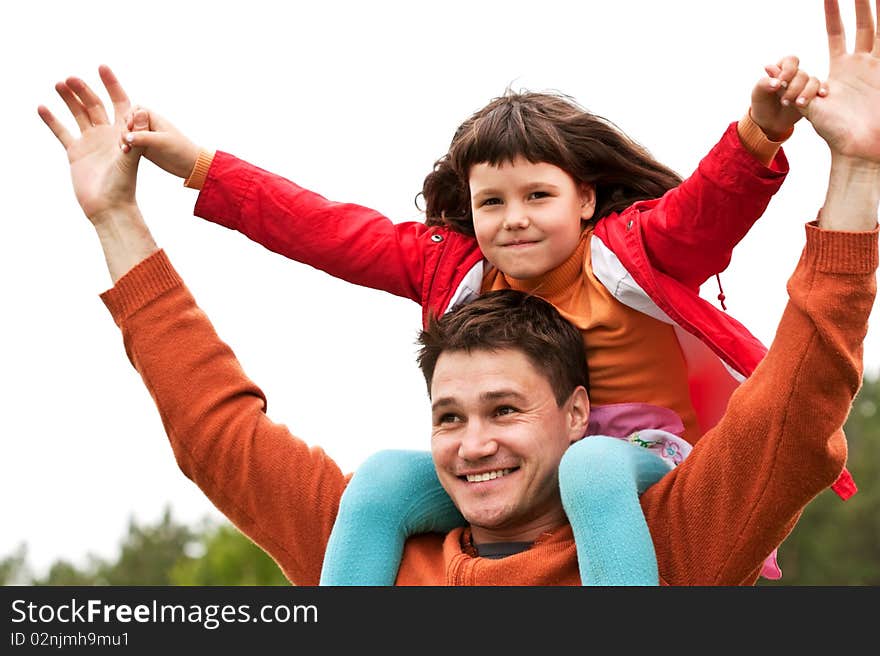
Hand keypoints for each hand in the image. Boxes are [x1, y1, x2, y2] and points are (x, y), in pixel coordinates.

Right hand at [38, 65, 140, 223]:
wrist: (109, 208)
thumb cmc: (124, 186)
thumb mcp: (132, 158)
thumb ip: (137, 135)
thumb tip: (142, 112)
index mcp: (123, 132)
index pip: (120, 102)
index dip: (112, 85)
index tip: (102, 67)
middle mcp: (107, 134)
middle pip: (95, 105)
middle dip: (84, 90)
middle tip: (71, 78)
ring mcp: (91, 142)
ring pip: (79, 114)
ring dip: (69, 99)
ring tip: (59, 84)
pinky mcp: (76, 152)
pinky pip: (62, 132)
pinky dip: (53, 120)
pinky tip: (43, 107)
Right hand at [123, 107, 200, 179]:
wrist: (190, 165)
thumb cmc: (180, 149)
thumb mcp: (162, 142)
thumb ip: (144, 137)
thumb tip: (126, 136)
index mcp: (154, 118)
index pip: (135, 110)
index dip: (130, 117)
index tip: (130, 127)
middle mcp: (148, 126)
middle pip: (128, 121)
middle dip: (124, 130)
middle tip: (126, 141)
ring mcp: (145, 137)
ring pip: (127, 133)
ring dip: (123, 140)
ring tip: (125, 149)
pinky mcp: (143, 148)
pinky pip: (129, 144)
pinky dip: (126, 147)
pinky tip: (126, 152)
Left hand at [750, 55, 826, 140]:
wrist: (769, 121)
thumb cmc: (761, 103)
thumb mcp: (758, 93)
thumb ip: (764, 83)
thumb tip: (777, 82)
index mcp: (781, 69)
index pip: (790, 61)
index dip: (788, 69)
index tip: (781, 82)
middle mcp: (795, 74)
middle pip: (802, 74)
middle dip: (794, 88)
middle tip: (784, 101)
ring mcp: (805, 84)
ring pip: (813, 81)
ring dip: (807, 92)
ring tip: (799, 104)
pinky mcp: (813, 94)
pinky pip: (821, 88)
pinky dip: (822, 90)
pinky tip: (821, 95)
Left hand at [801, 0, 879, 162]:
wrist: (857, 148)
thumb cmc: (834, 132)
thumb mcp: (808, 105)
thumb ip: (791, 85)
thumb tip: (767, 70)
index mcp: (842, 68)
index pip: (837, 32)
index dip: (833, 14)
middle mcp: (862, 63)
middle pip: (862, 25)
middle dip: (859, 4)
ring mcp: (877, 67)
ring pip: (878, 30)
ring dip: (877, 10)